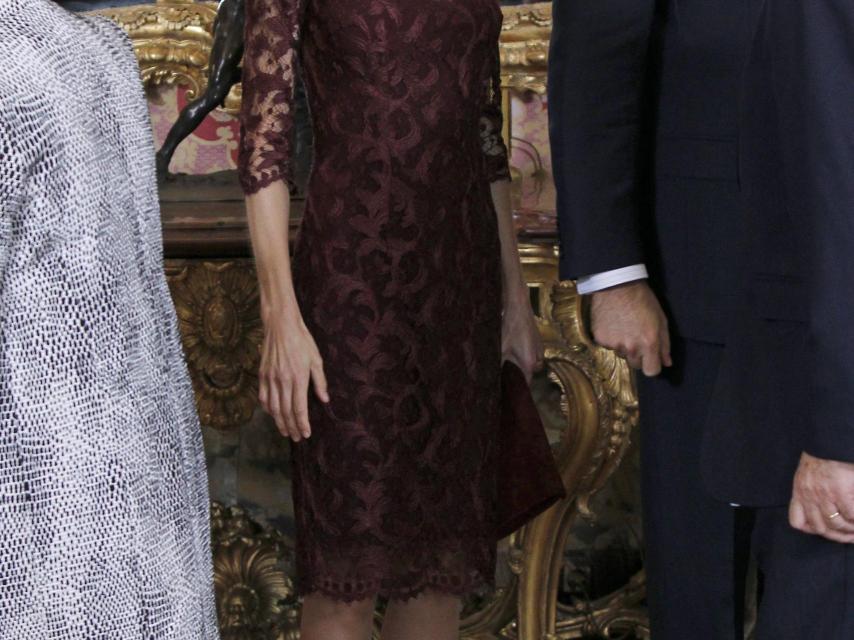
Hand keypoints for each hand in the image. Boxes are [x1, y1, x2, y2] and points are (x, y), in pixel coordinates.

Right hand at [258, 313, 329, 440]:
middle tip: (297, 438)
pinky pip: (263, 397)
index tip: (306, 434)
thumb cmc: (302, 341)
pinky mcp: (262, 375)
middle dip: (291, 427)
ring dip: (279, 422)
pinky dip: (268, 409)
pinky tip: (273, 414)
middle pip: (285, 412)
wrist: (280, 326)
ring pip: (273, 408)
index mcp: (298, 378)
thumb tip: (325, 400)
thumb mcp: (316, 360)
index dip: (302, 424)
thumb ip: (320, 382)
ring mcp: (270, 378)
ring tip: (285, 431)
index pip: (299, 408)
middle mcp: (282, 381)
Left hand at [502, 285, 544, 382]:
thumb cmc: (508, 327)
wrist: (518, 306)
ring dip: (521, 364)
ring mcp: (540, 349)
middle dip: (518, 376)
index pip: (525, 385)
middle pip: (528, 375)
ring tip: (507, 361)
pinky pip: (532, 354)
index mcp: (529, 363)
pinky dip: (524, 355)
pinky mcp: (538, 342)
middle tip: (505, 377)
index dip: (517, 390)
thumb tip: (493, 379)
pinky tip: (514, 348)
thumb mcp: (500, 349)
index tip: (508, 394)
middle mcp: (538, 359)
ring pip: (530, 364)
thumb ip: (499, 366)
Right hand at [589, 280, 671, 375]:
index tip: (651, 359)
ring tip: (623, 326)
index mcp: (648, 343)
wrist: (617, 285)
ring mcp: (613, 344)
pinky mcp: (600, 339)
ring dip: (623, 345)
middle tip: (637, 337)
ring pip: (621, 354)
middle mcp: (630, 347)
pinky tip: (612, 323)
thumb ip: (665, 344)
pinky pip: (607, 346)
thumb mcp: (661, 320)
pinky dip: (610, 338)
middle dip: (638, 355)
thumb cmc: (643, 300)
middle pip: (635, 365)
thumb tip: (667, 362)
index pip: (651, 371)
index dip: (652, 366)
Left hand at [789, 452, 853, 542]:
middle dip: (838, 536)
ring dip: (851, 530)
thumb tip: (823, 519)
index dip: (813, 531)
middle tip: (851, 536)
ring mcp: (824, 494)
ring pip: (837, 524)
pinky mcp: (841, 490)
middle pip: (821, 528)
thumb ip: (808, 496)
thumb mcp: (806, 477)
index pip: (797, 522)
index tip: (828, 532)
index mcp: (799, 492)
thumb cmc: (821, 460)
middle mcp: (809, 495)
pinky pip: (851, 514)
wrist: (828, 442)